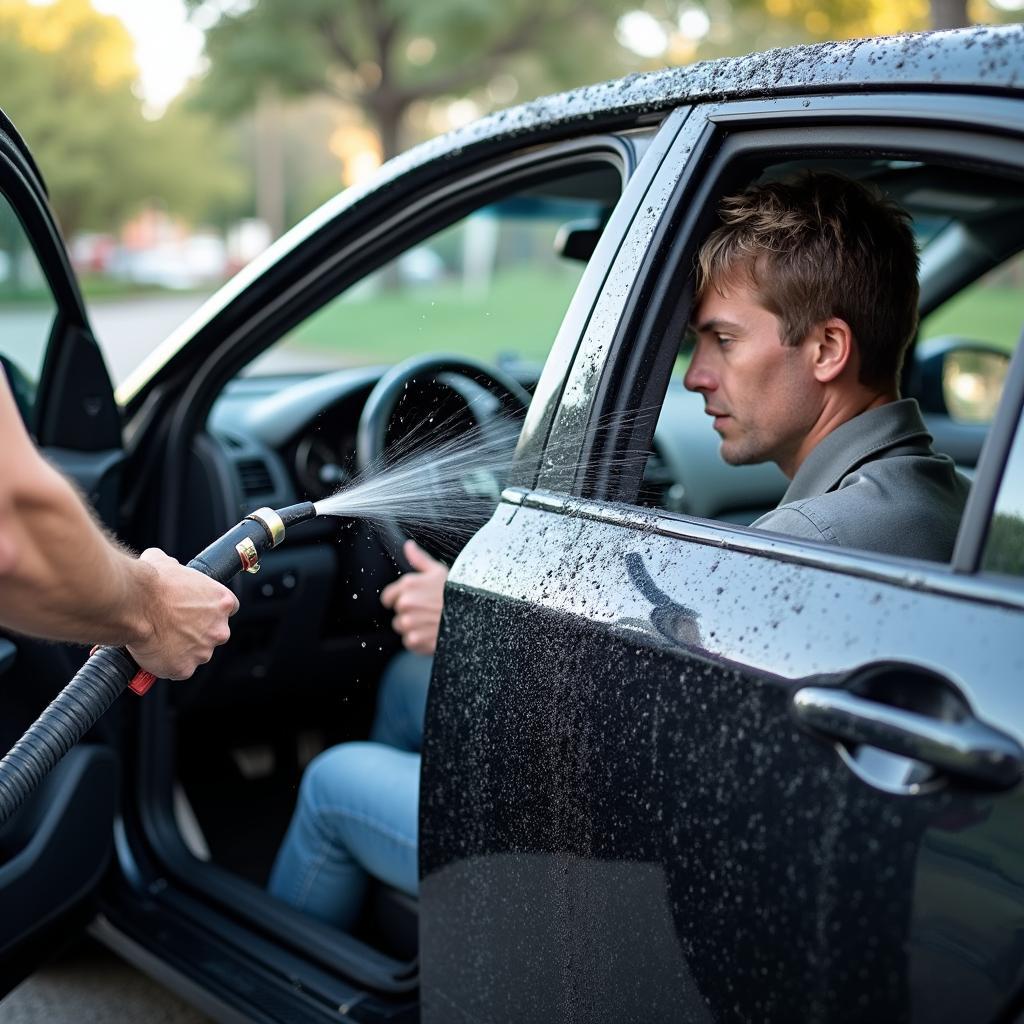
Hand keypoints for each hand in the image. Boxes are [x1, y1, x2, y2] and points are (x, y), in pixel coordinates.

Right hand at [127, 548, 239, 679]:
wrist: (133, 604)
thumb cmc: (151, 583)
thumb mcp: (168, 563)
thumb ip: (178, 569)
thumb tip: (168, 566)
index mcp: (222, 602)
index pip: (228, 609)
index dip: (211, 610)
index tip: (198, 611)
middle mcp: (219, 629)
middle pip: (214, 633)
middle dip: (198, 631)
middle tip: (175, 626)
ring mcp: (203, 651)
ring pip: (196, 653)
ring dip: (184, 649)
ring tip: (161, 638)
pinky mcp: (184, 669)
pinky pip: (178, 669)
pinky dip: (168, 664)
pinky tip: (155, 652)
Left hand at [379, 541, 447, 655]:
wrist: (476, 615)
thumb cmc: (457, 591)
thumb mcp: (439, 571)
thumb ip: (419, 559)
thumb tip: (408, 546)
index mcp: (408, 584)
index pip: (388, 598)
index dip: (400, 600)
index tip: (415, 602)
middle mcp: (405, 603)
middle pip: (397, 614)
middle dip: (410, 614)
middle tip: (429, 612)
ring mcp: (409, 622)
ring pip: (403, 629)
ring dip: (414, 628)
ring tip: (433, 623)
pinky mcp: (415, 639)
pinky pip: (410, 642)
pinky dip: (420, 641)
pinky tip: (434, 633)